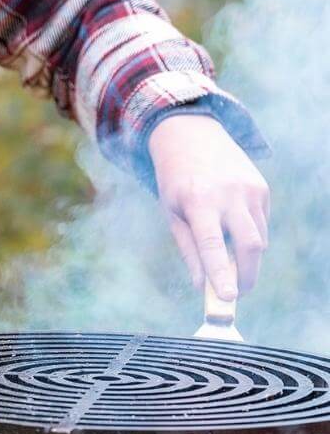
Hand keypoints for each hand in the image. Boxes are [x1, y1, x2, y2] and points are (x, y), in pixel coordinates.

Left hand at [148, 113, 269, 299]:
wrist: (190, 135)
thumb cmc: (175, 181)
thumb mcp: (172, 213)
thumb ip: (189, 250)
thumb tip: (201, 285)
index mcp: (198, 201)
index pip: (212, 245)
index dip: (221, 274)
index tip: (228, 298)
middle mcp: (228, 194)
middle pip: (250, 246)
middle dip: (247, 275)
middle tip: (237, 292)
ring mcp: (249, 189)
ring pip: (259, 237)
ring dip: (247, 256)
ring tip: (227, 253)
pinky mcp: (262, 187)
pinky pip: (261, 222)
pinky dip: (249, 234)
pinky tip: (231, 222)